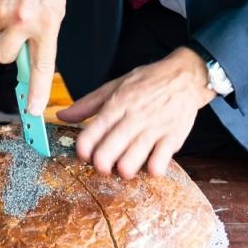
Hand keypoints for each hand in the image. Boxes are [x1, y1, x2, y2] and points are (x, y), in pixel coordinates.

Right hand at [0, 0, 64, 115]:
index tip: (34, 112)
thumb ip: (44, 32)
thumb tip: (31, 60)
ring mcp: (0, 11)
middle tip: (16, 27)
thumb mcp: (55, 4)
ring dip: (1, 23)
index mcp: (47, 22)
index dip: (38, 92)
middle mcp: (22, 20)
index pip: (43, 66)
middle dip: (8, 48)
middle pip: (6, 57)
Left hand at [59, 47, 213, 178]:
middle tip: (101, 165)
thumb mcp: (115, 85)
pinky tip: (148, 164)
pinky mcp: (173, 138)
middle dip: (100, 164)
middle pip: (109, 151)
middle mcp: (134, 117)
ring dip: (123, 170)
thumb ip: (87, 104)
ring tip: (123, 167)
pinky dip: (151, 170)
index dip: (83, 149)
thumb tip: (62, 116)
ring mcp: (155, 129)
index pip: (93, 131)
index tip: (83, 154)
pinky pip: (159, 164)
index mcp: (117, 104)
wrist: (186, 76)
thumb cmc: (147, 81)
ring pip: (132, 161)